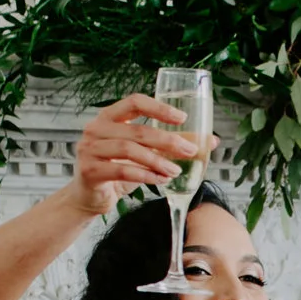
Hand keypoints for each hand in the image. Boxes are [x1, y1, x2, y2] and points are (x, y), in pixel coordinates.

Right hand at [64, 94, 212, 220]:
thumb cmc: (117, 171)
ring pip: (129, 149)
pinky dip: (145, 175)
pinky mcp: (89, 171)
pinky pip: (122, 171)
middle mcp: (96, 129)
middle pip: (137, 129)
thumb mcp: (144, 154)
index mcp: (109, 117)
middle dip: (167, 140)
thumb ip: (171, 145)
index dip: (159, 108)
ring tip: (176, 170)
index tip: (182, 118)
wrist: (90, 197)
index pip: (134, 102)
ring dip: (157, 160)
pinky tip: (161, 180)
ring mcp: (90, 149)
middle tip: (189, 150)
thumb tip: (211, 141)